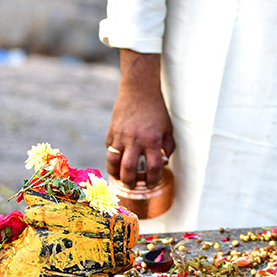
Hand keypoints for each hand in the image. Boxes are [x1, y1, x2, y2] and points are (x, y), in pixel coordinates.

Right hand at [106, 51, 174, 188]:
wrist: (139, 91)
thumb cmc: (156, 110)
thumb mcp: (167, 128)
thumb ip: (167, 147)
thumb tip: (163, 163)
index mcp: (152, 140)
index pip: (153, 168)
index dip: (152, 180)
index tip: (151, 184)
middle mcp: (135, 141)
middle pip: (129, 170)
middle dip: (131, 182)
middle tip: (133, 185)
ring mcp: (120, 137)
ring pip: (113, 163)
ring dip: (116, 174)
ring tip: (121, 177)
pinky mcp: (110, 132)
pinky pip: (109, 150)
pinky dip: (112, 157)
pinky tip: (118, 159)